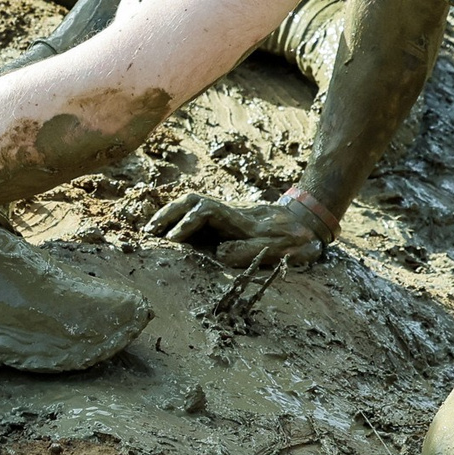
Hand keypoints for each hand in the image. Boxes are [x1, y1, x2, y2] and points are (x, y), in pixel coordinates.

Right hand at [148, 192, 329, 269]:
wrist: (304, 224)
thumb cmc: (288, 240)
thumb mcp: (269, 249)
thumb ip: (242, 251)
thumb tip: (216, 253)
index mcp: (235, 217)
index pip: (204, 212)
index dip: (186, 224)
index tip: (173, 241)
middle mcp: (226, 210)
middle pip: (191, 201)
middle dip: (167, 215)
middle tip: (148, 233)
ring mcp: (224, 213)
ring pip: (190, 205)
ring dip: (169, 215)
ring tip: (150, 231)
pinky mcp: (223, 219)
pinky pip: (195, 214)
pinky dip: (177, 219)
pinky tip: (167, 232)